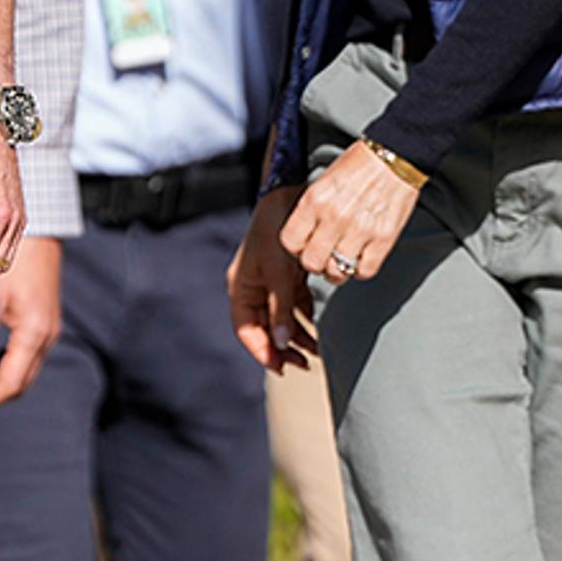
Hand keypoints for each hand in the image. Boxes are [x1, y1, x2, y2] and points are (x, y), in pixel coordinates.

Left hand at [0, 233, 63, 413]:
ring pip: (22, 372)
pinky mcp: (42, 323)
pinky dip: (3, 366)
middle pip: (18, 383)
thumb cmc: (10, 259)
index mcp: (33, 331)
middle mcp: (45, 335)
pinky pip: (24, 357)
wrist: (36, 235)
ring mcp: (47, 330)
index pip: (9, 382)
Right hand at [232, 187, 317, 371]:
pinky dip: (306, 318)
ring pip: (281, 319)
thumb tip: (281, 343)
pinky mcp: (287, 275)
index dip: (262, 351)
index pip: (246, 330)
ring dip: (298, 336)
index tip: (282, 367)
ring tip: (318, 350)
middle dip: (282, 348)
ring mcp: (271, 282)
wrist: (289, 194)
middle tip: (304, 364)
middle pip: (264, 328)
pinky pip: (295, 305)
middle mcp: (254, 288)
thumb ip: (280, 309)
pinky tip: (320, 327)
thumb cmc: (276, 230)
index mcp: (241, 287)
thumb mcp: (279, 272)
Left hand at [283, 145, 422, 293]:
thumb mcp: (323, 182)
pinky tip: (361, 259)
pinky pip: (366, 271)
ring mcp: (360, 229)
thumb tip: (304, 238)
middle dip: (315, 264)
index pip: (290, 242)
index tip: (304, 246)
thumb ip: (311, 210)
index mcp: (315, 200)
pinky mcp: (384, 238)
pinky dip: (361, 270)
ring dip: (338, 271)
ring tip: (342, 260)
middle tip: (323, 257)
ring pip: (338, 272)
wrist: (395, 157)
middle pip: (312, 262)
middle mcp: (335, 216)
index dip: (296, 249)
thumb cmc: (359, 166)